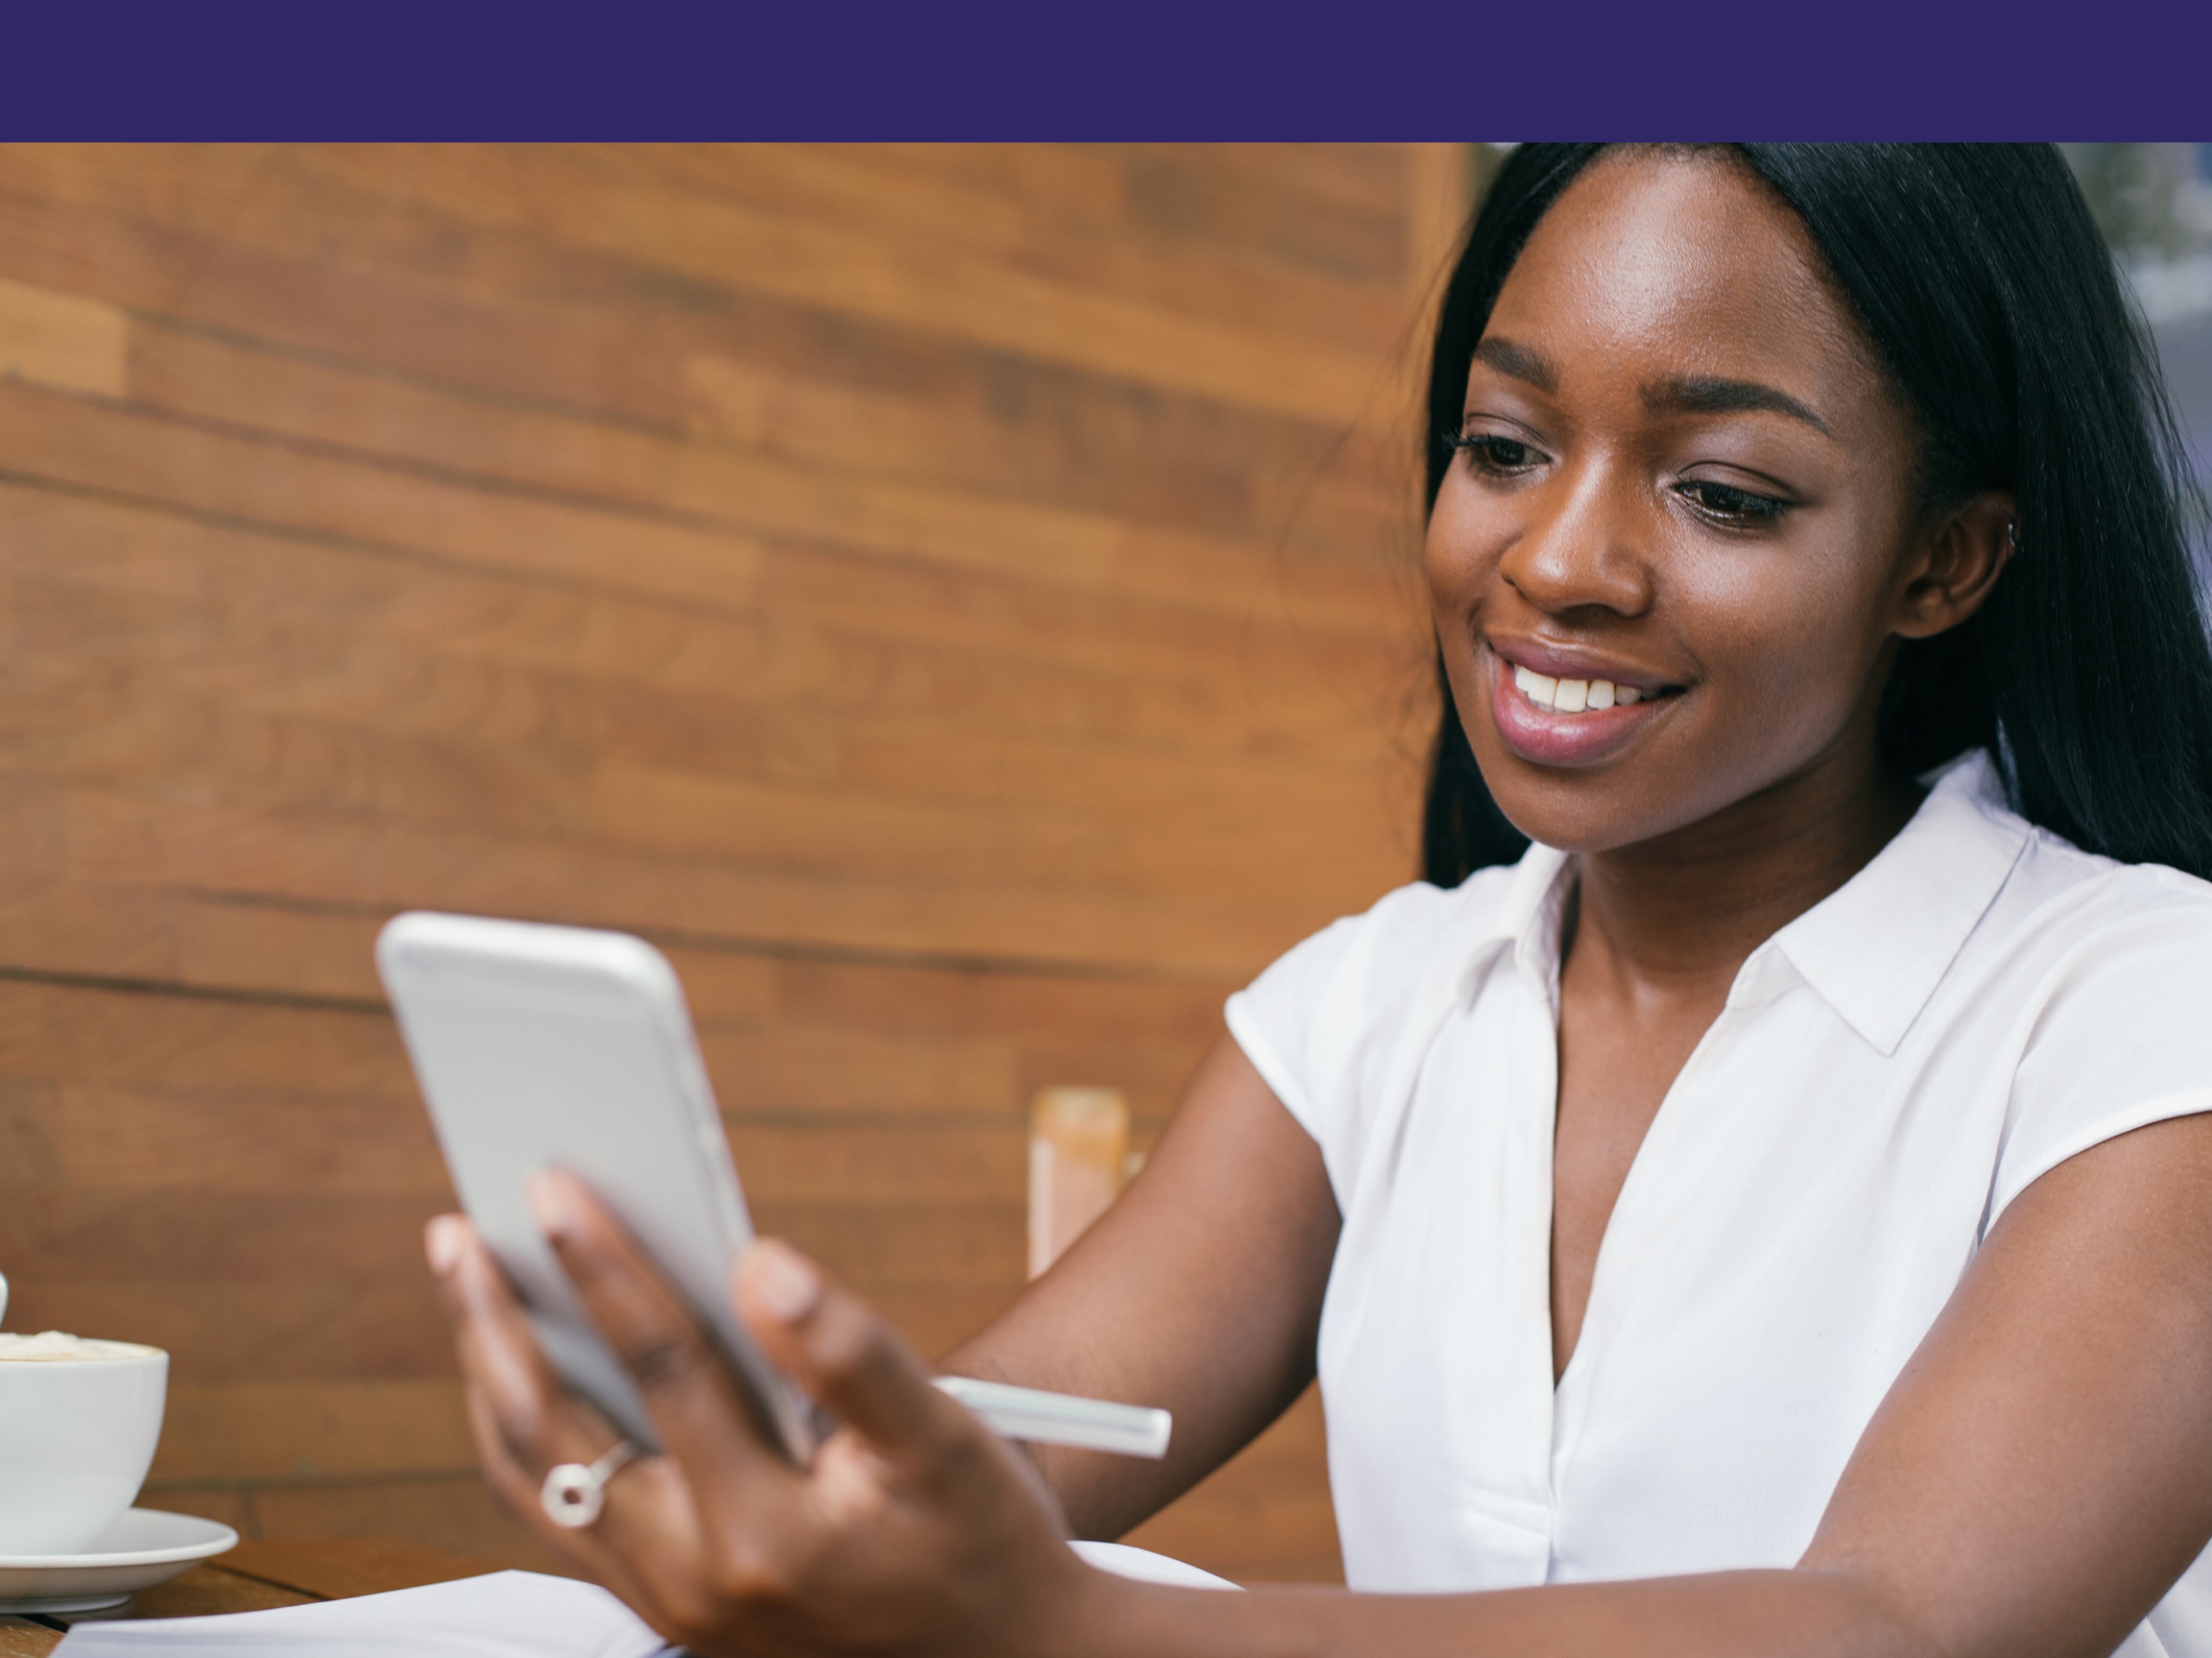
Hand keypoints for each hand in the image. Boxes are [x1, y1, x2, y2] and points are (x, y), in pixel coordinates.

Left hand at [425, 1172, 1106, 1656]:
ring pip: (533, 1487)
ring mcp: (666, 1603)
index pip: (661, 1368)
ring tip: (470, 1289)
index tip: (554, 1187)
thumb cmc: (977, 1540)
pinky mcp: (662, 1607)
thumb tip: (762, 1264)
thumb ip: (851, 1352)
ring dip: (489, 1379)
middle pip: (552, 1437)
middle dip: (493, 1324)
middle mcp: (692, 1580)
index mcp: (764, 1533)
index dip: (605, 1266)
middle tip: (456, 1233)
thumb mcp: (944, 1442)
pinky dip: (520, 1436)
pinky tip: (522, 1372)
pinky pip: (555, 1518)